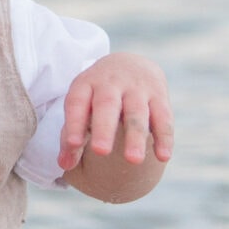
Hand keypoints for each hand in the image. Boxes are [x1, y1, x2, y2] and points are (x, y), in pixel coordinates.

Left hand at [58, 52, 173, 175]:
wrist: (129, 64)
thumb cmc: (97, 95)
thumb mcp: (81, 105)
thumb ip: (72, 134)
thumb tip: (64, 165)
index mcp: (86, 84)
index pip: (77, 103)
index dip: (74, 123)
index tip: (72, 145)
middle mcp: (111, 83)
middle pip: (107, 104)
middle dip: (104, 128)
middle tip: (100, 151)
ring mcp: (137, 88)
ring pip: (137, 113)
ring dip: (135, 137)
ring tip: (134, 161)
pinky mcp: (159, 95)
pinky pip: (163, 118)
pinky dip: (164, 137)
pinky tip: (163, 157)